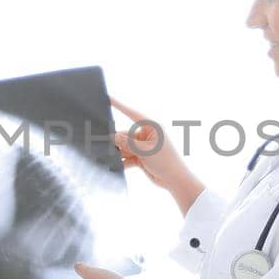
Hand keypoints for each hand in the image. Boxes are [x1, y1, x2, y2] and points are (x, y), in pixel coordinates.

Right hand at [109, 97, 203, 213]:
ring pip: (124, 147)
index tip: (107, 98)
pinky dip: (122, 162)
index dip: (119, 106)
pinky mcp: (141, 157)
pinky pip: (127, 157)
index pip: (132, 114)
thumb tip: (112, 136)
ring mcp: (143, 146)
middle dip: (116, 141)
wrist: (175, 179)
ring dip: (118, 153)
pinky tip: (114, 166)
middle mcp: (146, 135)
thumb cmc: (165, 161)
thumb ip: (127, 143)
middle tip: (103, 145)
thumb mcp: (144, 150)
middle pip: (125, 135)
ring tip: (108, 158)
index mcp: (151, 127)